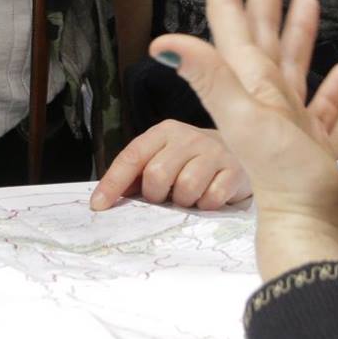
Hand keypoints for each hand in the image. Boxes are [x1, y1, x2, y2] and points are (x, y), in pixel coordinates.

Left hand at [90, 120, 251, 211]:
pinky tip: (209, 196)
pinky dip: (206, 204)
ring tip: (190, 195)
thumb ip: (137, 175)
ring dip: (184, 201)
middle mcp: (188, 137)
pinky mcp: (235, 169)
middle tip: (166, 196)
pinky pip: (212, 197)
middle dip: (156, 195)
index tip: (98, 206)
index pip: (132, 157)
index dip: (113, 183)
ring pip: (186, 187)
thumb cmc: (190, 161)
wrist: (239, 150)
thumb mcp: (162, 159)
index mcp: (163, 132)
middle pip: (157, 175)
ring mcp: (214, 151)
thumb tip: (105, 200)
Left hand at [160, 0, 337, 279]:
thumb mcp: (244, 118)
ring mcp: (287, 120)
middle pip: (260, 34)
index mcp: (245, 82)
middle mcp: (262, 95)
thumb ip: (208, 77)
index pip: (228, 21)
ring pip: (291, 63)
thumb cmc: (281, 174)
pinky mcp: (312, 144)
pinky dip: (333, 88)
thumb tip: (161, 43)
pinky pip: (322, 106)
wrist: (310, 230)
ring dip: (296, 31)